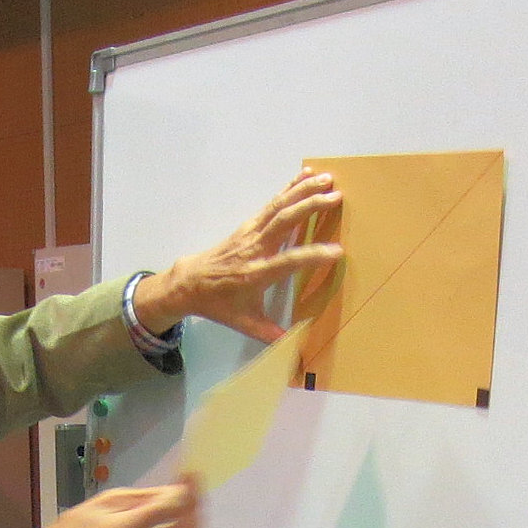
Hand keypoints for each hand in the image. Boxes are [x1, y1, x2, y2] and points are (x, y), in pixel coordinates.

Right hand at [0, 475, 202, 527]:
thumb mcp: (105, 501)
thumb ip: (143, 498)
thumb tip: (177, 490)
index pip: (165, 512)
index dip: (185, 491)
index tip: (190, 474)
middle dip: (196, 508)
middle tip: (194, 487)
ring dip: (196, 523)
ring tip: (192, 501)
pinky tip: (182, 519)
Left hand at [131, 173, 343, 342]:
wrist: (189, 282)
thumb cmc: (220, 304)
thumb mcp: (244, 323)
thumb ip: (271, 334)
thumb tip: (297, 352)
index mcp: (256, 274)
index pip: (288, 262)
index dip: (312, 255)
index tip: (337, 251)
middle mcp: (254, 248)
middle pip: (283, 222)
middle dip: (309, 207)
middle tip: (336, 196)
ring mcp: (251, 232)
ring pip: (278, 206)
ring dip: (303, 190)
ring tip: (328, 178)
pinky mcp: (249, 224)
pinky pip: (272, 203)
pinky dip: (289, 187)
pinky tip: (305, 175)